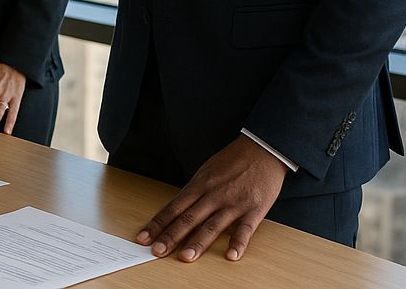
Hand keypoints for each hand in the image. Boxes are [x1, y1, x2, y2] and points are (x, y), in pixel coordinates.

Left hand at [136, 134, 288, 261]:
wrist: (262, 149)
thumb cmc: (232, 161)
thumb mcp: (207, 172)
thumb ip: (194, 192)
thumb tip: (178, 210)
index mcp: (199, 185)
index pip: (173, 207)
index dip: (157, 223)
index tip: (143, 237)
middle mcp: (213, 195)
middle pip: (188, 218)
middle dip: (170, 236)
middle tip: (157, 251)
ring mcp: (233, 203)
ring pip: (212, 226)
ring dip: (198, 242)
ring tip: (186, 257)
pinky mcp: (254, 209)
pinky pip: (245, 229)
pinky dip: (239, 243)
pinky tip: (232, 255)